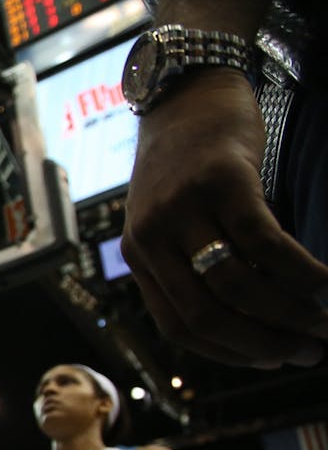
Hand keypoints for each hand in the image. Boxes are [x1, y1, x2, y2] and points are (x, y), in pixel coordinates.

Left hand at [122, 69, 327, 367]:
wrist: (185, 90)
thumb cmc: (188, 163)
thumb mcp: (174, 219)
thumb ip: (191, 264)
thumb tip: (247, 321)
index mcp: (140, 255)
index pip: (179, 328)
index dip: (232, 354)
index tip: (273, 359)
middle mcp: (153, 236)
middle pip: (207, 315)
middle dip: (264, 344)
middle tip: (311, 351)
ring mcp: (184, 208)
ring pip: (236, 285)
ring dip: (289, 314)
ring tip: (324, 322)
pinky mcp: (222, 180)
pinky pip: (264, 243)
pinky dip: (301, 272)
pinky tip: (326, 284)